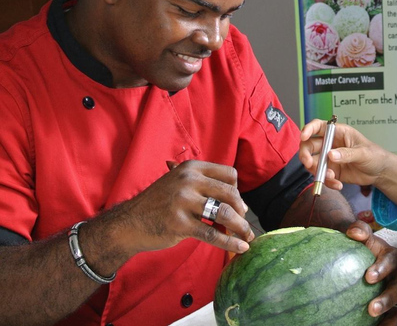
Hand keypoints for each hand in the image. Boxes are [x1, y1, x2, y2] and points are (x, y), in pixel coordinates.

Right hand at [114, 160, 253, 256]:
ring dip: (241, 227)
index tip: (238, 204)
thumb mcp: (178, 183)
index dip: (237, 190)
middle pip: (230, 194)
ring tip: (247, 236)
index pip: (229, 175)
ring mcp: (183, 202)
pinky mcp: (179, 224)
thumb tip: (240, 203)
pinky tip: (241, 247)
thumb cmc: (159, 204)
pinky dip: (230, 243)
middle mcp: (188, 180)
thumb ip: (205, 186)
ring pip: (224, 214)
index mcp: (191, 168)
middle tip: (244, 222)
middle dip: (242, 210)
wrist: (128, 223)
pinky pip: (212, 234)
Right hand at [299, 119, 392, 189]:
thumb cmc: (374, 155)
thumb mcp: (363, 153)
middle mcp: (330, 144)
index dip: (308, 129)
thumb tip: (330, 155)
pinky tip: (338, 185)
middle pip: (309, 145)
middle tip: (309, 164)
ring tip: (332, 177)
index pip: (319, 126)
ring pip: (313, 163)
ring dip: (318, 171)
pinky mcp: (331, 171)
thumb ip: (347, 154)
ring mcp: (329, 158)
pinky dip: (327, 182)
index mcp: (338, 133)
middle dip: (306, 154)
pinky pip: (323, 177)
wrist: (380, 172)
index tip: (303, 137)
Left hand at [346, 221, 396, 324]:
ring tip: (374, 320)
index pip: (391, 262)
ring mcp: (395, 294)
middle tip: (372, 308)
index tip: (368, 277)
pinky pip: (391, 318)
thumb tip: (354, 232)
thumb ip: (358, 229)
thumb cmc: (361, 246)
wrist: (357, 257)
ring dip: (389, 315)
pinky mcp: (390, 308)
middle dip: (387, 299)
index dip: (382, 269)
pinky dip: (386, 324)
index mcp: (393, 258)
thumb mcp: (359, 234)